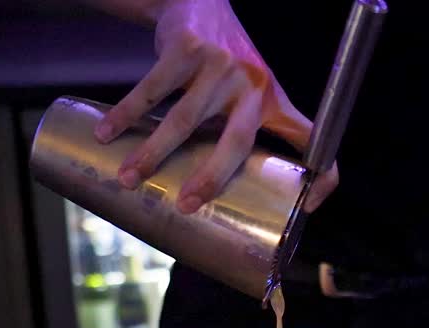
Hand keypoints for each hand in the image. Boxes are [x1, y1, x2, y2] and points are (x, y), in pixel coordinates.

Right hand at [94, 0, 338, 213]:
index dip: (322, 176)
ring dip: (152, 153)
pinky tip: (106, 134)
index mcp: (273, 103)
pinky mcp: (187, 49)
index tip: (309, 206)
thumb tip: (228, 195)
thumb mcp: (250, 94)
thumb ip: (246, 133)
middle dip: (209, 178)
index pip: (311, 138)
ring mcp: (220, 66)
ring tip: (128, 178)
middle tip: (185, 206)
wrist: (199, 3)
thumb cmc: (223, 66)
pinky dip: (126, 115)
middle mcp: (252, 86)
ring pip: (184, 121)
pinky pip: (152, 91)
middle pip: (236, 143)